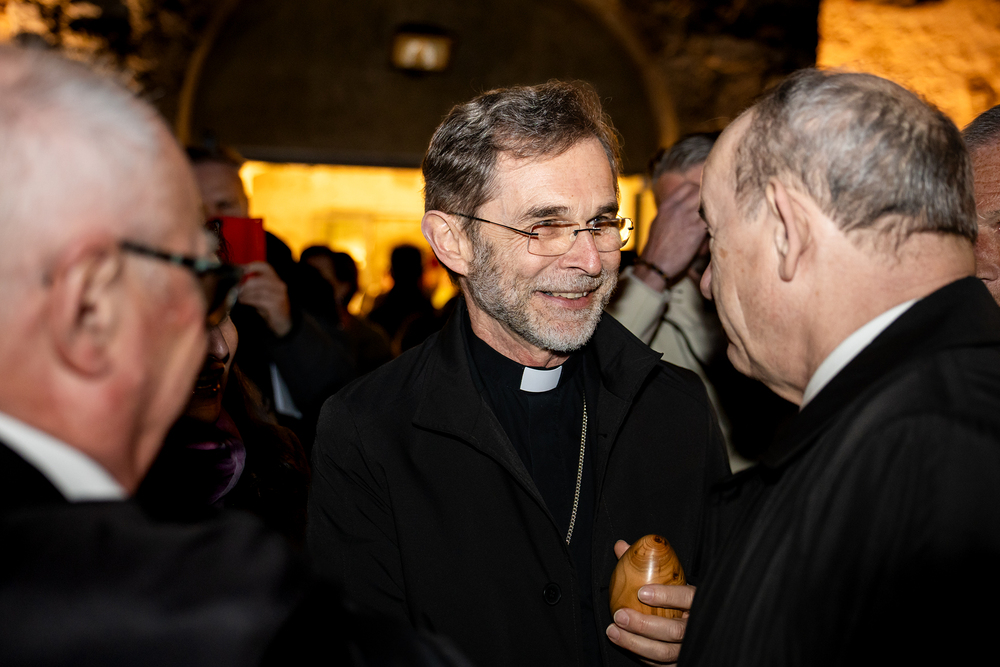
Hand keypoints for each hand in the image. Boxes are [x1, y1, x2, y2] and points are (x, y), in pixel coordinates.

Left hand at [238, 261, 291, 336]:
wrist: (283, 323)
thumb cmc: (271, 308)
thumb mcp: (264, 295)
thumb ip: (255, 287)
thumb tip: (237, 281)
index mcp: (276, 280)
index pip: (265, 267)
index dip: (252, 266)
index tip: (240, 270)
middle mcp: (279, 285)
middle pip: (259, 279)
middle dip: (245, 283)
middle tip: (236, 288)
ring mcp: (279, 295)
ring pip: (258, 290)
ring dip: (245, 293)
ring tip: (238, 296)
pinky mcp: (276, 305)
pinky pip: (259, 299)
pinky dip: (249, 299)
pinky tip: (243, 301)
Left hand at [606, 540, 694, 664]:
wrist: (695, 623)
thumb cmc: (677, 597)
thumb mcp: (669, 579)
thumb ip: (645, 563)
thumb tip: (620, 546)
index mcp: (698, 601)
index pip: (687, 598)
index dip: (666, 596)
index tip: (642, 592)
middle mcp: (698, 627)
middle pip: (675, 631)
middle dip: (644, 625)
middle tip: (620, 614)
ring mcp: (690, 648)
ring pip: (665, 652)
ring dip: (635, 643)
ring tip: (613, 630)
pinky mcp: (680, 662)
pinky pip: (660, 664)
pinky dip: (640, 654)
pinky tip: (623, 642)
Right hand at [634, 182, 706, 291]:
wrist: (655, 266)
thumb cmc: (656, 248)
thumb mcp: (659, 223)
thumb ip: (672, 212)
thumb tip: (684, 207)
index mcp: (667, 205)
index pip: (688, 187)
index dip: (698, 191)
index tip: (702, 200)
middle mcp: (677, 207)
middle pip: (700, 192)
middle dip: (708, 200)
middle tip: (712, 210)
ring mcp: (687, 217)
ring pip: (708, 203)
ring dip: (713, 211)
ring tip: (714, 220)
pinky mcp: (696, 229)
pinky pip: (712, 218)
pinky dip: (715, 222)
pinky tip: (713, 230)